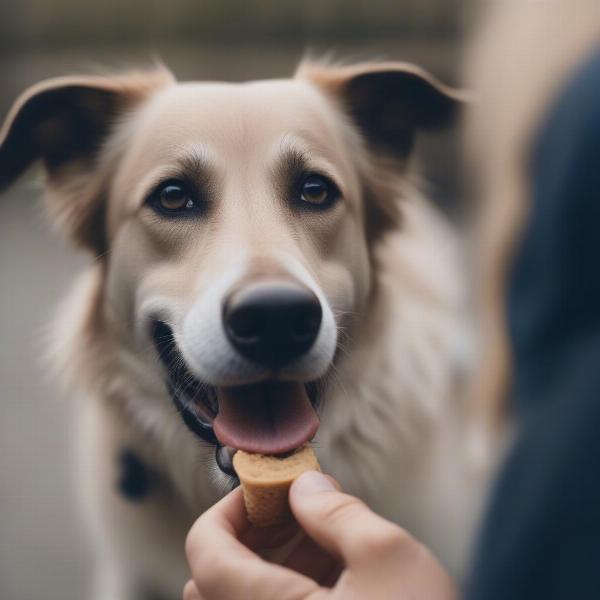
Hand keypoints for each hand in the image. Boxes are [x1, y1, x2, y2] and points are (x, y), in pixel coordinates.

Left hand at [184, 471, 456, 599]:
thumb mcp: (387, 556)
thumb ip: (334, 511)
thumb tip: (304, 485)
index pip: (205, 552)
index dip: (227, 509)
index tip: (263, 489)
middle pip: (214, 582)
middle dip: (251, 535)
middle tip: (293, 512)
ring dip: (270, 564)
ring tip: (320, 540)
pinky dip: (288, 592)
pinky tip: (332, 576)